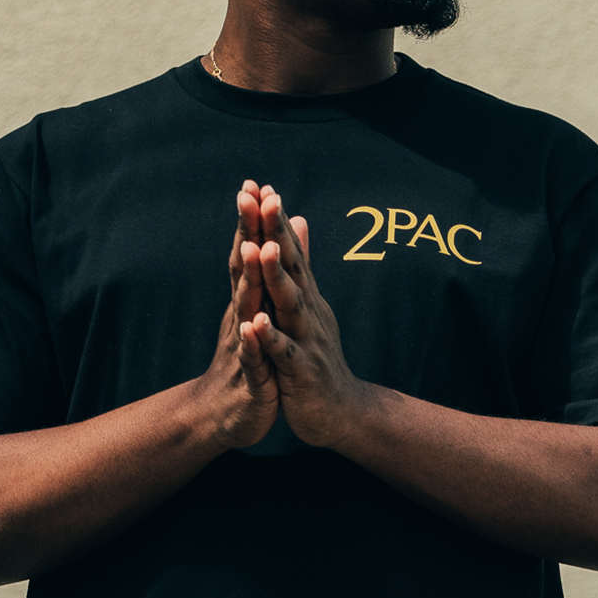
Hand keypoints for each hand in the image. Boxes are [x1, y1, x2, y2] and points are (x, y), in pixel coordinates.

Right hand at [194, 179, 280, 448]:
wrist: (223, 416)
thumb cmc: (245, 364)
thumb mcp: (257, 317)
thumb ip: (262, 279)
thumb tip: (265, 240)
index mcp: (247, 303)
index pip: (248, 254)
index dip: (252, 220)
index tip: (256, 183)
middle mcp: (241, 316)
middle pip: (243, 269)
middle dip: (247, 233)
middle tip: (248, 197)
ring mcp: (243, 344)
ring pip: (246, 306)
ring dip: (249, 278)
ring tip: (254, 249)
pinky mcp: (251, 376)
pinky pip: (251, 356)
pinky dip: (252, 341)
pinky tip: (254, 327)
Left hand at [237, 185, 370, 448]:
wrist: (340, 411)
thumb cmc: (317, 358)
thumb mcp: (309, 306)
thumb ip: (301, 264)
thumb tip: (298, 222)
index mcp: (305, 297)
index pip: (288, 251)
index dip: (274, 219)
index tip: (260, 186)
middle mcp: (308, 311)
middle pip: (290, 267)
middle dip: (275, 233)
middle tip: (263, 199)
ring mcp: (306, 340)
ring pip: (290, 304)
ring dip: (276, 277)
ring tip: (261, 248)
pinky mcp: (300, 371)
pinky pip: (284, 353)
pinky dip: (270, 338)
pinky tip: (257, 323)